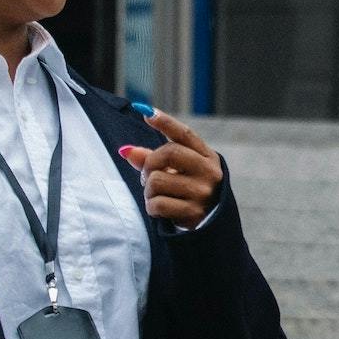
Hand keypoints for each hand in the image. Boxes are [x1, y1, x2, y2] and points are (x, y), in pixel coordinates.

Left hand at [117, 109, 223, 226]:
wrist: (212, 226)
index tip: (146, 111)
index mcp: (207, 157)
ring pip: (157, 180)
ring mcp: (202, 192)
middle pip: (168, 153)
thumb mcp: (178, 172)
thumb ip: (153, 160)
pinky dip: (152, 207)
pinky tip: (159, 209)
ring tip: (156, 196)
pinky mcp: (194, 212)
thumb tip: (126, 151)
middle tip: (148, 176)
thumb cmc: (189, 192)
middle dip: (149, 164)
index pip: (185, 134)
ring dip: (149, 190)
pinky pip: (158, 204)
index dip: (165, 122)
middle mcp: (208, 171)